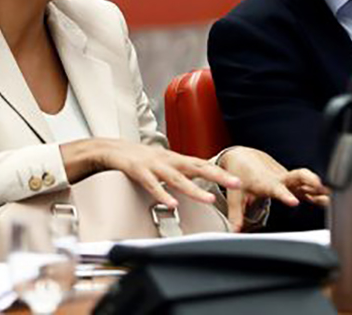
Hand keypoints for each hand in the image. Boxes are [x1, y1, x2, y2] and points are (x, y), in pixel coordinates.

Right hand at [60, 138, 239, 207]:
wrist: (112, 149)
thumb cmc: (140, 159)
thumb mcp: (165, 164)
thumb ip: (182, 174)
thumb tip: (200, 184)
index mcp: (176, 159)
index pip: (204, 165)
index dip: (222, 172)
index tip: (239, 181)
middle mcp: (169, 160)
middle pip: (197, 167)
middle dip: (218, 175)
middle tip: (236, 184)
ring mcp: (154, 165)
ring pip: (177, 178)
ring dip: (193, 189)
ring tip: (207, 198)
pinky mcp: (138, 171)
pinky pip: (151, 184)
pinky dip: (161, 194)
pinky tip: (170, 203)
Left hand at [217, 147, 329, 231]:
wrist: (244, 157)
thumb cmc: (241, 175)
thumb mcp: (236, 195)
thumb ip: (236, 214)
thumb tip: (233, 231)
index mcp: (266, 182)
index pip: (277, 189)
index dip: (286, 195)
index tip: (294, 202)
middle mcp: (280, 178)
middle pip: (298, 177)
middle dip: (309, 181)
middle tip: (320, 187)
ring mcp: (288, 179)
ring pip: (307, 180)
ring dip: (320, 186)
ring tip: (334, 195)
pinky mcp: (293, 182)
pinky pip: (308, 186)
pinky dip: (319, 191)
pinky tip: (331, 197)